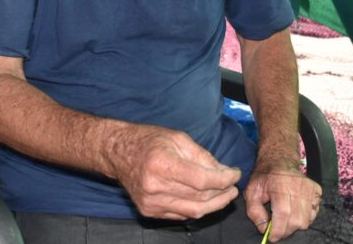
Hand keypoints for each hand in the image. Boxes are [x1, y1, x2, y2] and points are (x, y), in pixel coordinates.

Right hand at [111, 126, 240, 219]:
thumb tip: (224, 172)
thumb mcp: (178, 138)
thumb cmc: (148, 140)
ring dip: (214, 205)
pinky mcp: (148, 211)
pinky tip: (204, 200)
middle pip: (200, 198)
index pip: (203, 180)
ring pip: (193, 211)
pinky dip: (196, 209)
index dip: (224, 179)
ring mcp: (151, 202)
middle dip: (222, 193)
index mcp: (163, 164)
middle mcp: (155, 187)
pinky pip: (181, 215)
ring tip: (225, 195)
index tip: (235, 174)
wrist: (117, 152)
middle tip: (233, 187)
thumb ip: (202, 156)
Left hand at [244, 162, 321, 241]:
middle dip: (285, 230)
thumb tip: (264, 228)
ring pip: (306, 220)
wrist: (279, 161)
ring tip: (285, 219)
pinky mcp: (317, 191)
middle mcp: (298, 186)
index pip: (283, 213)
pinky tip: (295, 212)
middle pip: (296, 220)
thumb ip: (254, 211)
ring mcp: (310, 189)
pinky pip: (314, 214)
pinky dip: (304, 218)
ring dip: (294, 225)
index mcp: (280, 185)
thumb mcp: (251, 191)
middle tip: (277, 228)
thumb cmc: (265, 177)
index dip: (278, 230)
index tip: (271, 237)